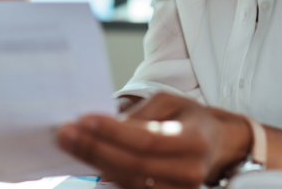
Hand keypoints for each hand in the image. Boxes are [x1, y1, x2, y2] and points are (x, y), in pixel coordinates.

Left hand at [57, 92, 251, 188]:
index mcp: (194, 139)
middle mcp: (189, 172)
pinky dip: (105, 178)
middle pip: (133, 165)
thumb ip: (141, 114)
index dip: (113, 132)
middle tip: (65, 133)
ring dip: (94, 164)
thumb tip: (107, 126)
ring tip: (70, 146)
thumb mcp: (170, 102)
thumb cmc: (190, 119)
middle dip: (95, 148)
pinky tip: (86, 163)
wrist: (216, 146)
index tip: (83, 119)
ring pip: (128, 183)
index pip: (147, 139)